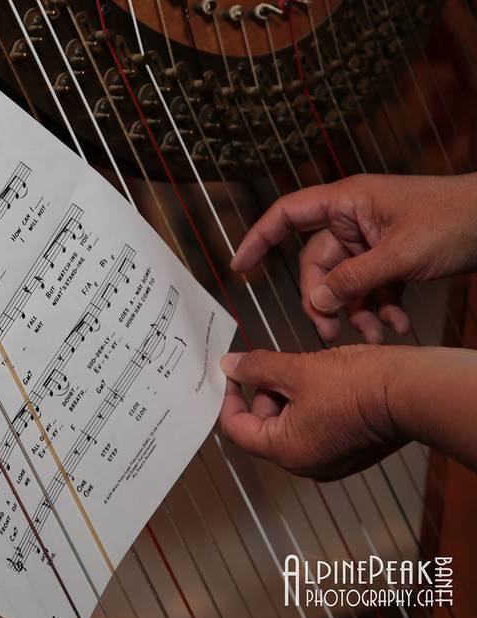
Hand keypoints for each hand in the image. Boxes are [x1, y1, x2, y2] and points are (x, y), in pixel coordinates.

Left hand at [218, 346, 410, 479]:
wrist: (415, 392)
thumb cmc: (361, 385)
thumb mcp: (297, 369)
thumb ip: (257, 367)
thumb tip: (230, 365)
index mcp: (286, 452)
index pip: (236, 428)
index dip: (229, 396)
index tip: (233, 373)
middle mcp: (306, 463)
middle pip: (264, 426)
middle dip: (266, 391)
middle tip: (280, 364)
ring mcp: (330, 459)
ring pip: (291, 423)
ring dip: (290, 394)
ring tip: (308, 369)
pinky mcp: (350, 450)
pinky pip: (316, 426)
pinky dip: (312, 403)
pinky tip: (327, 380)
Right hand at [230, 173, 476, 342]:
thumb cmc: (457, 219)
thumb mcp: (400, 254)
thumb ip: (353, 279)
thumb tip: (318, 302)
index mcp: (347, 202)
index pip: (287, 215)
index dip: (259, 238)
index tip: (241, 267)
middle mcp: (354, 219)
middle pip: (318, 264)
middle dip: (326, 301)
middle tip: (333, 333)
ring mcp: (374, 239)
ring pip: (346, 282)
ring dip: (357, 312)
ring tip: (376, 336)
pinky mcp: (393, 256)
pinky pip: (372, 286)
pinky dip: (381, 309)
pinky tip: (399, 328)